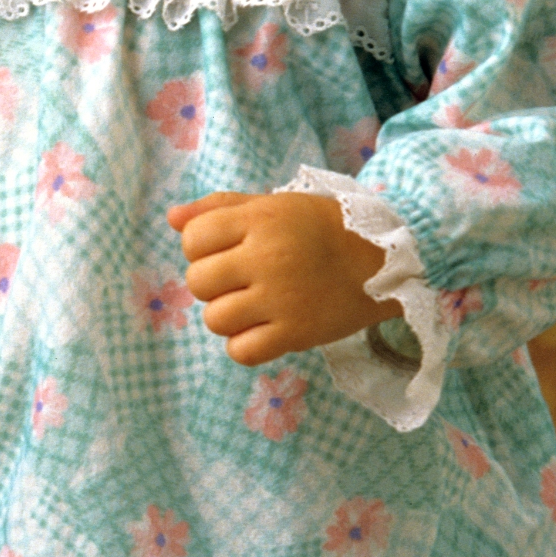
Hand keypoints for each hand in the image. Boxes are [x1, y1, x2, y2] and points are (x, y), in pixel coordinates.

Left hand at [167, 190, 397, 365]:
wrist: (383, 259)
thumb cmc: (321, 229)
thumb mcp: (273, 205)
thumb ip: (220, 207)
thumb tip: (172, 219)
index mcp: (259, 220)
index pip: (193, 238)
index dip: (201, 247)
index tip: (227, 250)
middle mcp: (266, 257)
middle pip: (198, 281)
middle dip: (212, 283)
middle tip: (241, 280)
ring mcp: (281, 298)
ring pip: (215, 319)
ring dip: (227, 316)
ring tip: (253, 306)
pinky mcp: (296, 333)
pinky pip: (241, 352)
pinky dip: (244, 345)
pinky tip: (262, 330)